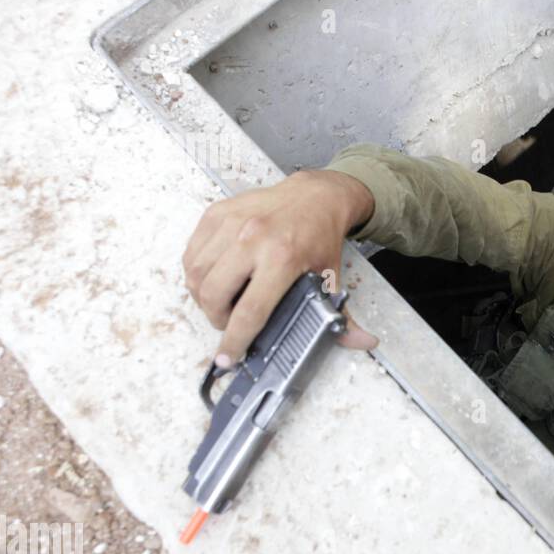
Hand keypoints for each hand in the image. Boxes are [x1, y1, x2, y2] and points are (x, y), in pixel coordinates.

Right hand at [182, 169, 378, 364]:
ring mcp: (231, 223)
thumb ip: (343, 314)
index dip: (235, 340)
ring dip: (203, 297)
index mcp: (283, 258)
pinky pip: (191, 252)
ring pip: (195, 274)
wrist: (316, 195)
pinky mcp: (217, 213)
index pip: (250, 310)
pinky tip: (213, 277)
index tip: (227, 358)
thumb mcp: (333, 277)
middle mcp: (252, 239)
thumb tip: (361, 342)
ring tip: (221, 302)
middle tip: (230, 323)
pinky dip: (196, 272)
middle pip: (214, 294)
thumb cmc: (320, 237)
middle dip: (217, 319)